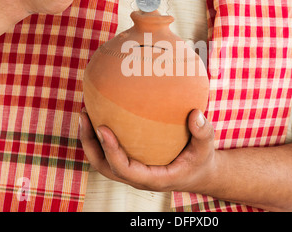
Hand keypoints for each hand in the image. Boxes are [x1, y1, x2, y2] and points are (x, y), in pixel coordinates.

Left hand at [79, 108, 218, 193]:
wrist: (199, 173)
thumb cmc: (201, 160)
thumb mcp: (206, 147)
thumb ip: (203, 132)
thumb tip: (195, 113)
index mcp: (154, 178)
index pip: (124, 169)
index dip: (110, 150)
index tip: (102, 127)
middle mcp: (138, 178)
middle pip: (104, 167)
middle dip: (90, 143)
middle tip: (85, 115)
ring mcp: (132, 172)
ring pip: (102, 162)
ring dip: (90, 140)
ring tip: (85, 113)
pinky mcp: (131, 163)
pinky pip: (109, 153)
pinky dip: (100, 137)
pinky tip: (100, 115)